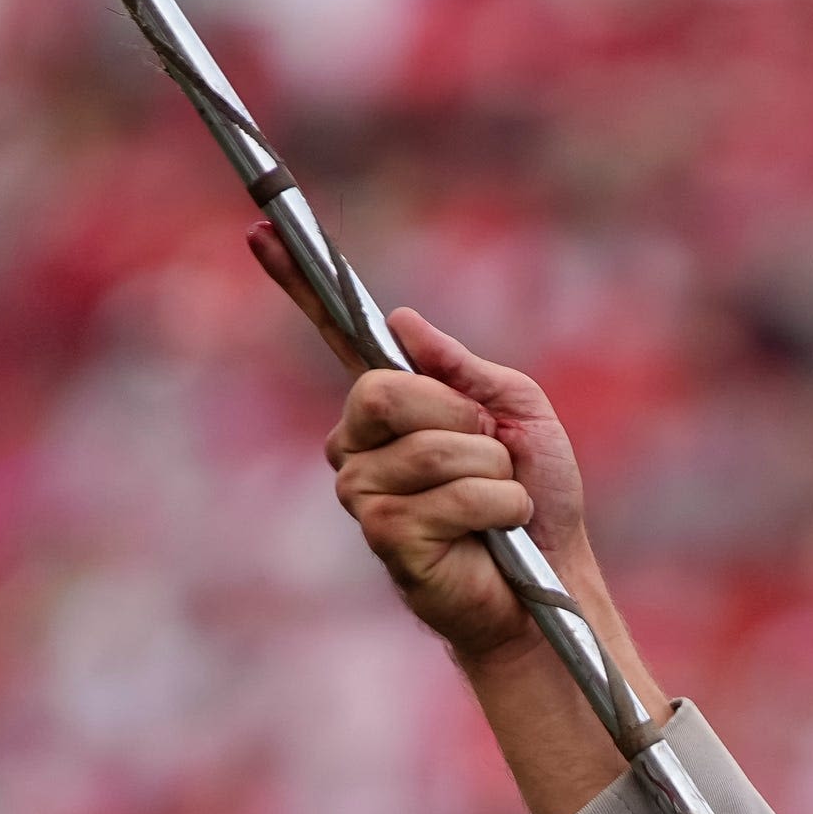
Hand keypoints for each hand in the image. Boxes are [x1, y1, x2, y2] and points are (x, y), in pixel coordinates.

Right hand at [254, 231, 633, 813]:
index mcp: (392, 409)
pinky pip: (448, 496)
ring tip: (502, 503)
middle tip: (490, 447)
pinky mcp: (386, 539)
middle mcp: (361, 447)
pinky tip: (496, 533)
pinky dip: (495, 507)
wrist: (552, 582)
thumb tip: (402, 319)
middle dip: (457, 415)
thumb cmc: (535, 502)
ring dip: (490, 470)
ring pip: (427, 447)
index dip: (298, 286)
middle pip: (382, 391)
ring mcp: (366, 495)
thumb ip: (464, 369)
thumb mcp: (517, 413)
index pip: (337, 336)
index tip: (260, 232)